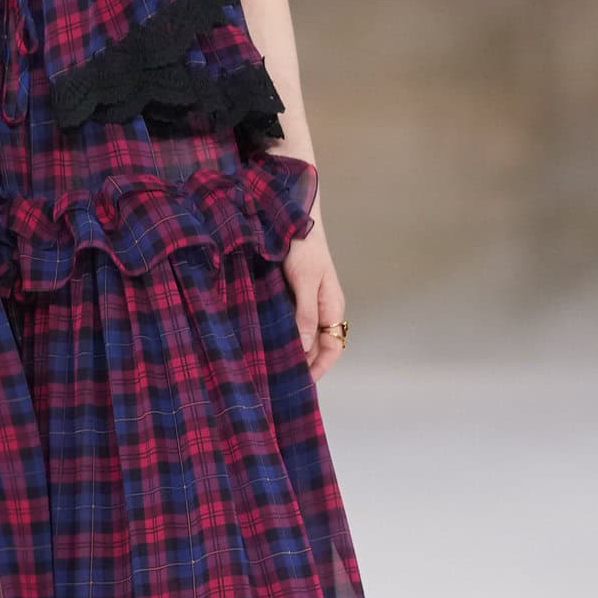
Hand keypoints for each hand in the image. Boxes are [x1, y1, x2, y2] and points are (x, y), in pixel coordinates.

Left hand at [280, 222, 346, 378]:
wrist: (289, 214)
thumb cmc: (302, 244)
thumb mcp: (305, 280)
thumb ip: (306, 314)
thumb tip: (306, 348)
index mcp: (332, 306)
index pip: (333, 347)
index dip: (320, 367)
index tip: (302, 383)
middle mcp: (320, 307)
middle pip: (316, 346)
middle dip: (302, 364)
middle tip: (279, 381)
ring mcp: (304, 301)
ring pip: (301, 335)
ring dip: (290, 350)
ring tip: (269, 366)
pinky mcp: (288, 293)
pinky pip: (287, 320)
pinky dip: (279, 333)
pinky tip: (263, 341)